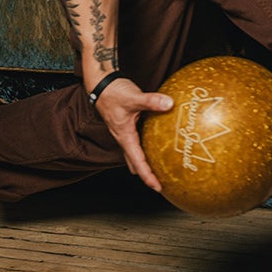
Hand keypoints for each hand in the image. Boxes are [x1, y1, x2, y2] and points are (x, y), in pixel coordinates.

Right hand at [94, 77, 173, 191]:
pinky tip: (157, 147)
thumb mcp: (133, 97)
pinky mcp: (128, 125)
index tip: (158, 187)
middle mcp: (124, 138)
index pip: (137, 162)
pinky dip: (147, 149)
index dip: (147, 175)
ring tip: (160, 171)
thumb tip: (170, 103)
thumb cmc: (114, 92)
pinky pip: (138, 142)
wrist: (101, 84)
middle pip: (135, 163)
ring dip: (146, 163)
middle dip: (146, 175)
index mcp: (124, 136)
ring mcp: (125, 133)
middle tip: (161, 185)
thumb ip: (151, 101)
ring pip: (135, 154)